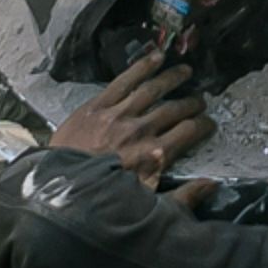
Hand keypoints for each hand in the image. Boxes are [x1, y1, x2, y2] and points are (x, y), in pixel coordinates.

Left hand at [49, 45, 214, 189]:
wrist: (57, 192)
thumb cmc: (100, 204)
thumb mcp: (146, 209)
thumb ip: (182, 198)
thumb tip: (211, 186)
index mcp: (154, 155)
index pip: (189, 132)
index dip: (203, 125)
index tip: (208, 123)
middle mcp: (141, 131)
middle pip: (175, 109)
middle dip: (191, 103)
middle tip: (199, 100)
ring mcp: (118, 116)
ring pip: (152, 90)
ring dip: (172, 78)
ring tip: (184, 71)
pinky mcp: (97, 107)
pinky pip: (124, 81)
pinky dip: (141, 67)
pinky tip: (155, 58)